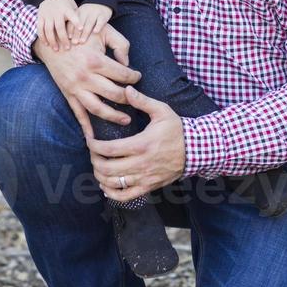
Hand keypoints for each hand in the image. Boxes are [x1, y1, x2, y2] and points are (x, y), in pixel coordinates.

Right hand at [33, 24, 140, 137]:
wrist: (52, 41)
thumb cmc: (81, 34)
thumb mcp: (102, 32)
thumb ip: (120, 45)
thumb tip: (128, 64)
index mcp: (95, 61)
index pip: (122, 75)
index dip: (134, 77)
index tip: (137, 77)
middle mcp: (85, 77)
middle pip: (113, 94)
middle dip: (128, 98)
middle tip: (136, 99)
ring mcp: (75, 88)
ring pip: (98, 108)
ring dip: (113, 116)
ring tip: (126, 120)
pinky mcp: (68, 94)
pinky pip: (78, 113)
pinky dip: (85, 127)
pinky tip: (93, 138)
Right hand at [37, 0, 82, 50]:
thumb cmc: (65, 3)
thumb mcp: (73, 6)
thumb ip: (77, 16)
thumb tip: (84, 29)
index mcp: (66, 9)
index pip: (72, 15)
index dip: (76, 22)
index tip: (81, 29)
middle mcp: (56, 12)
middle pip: (60, 27)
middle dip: (63, 38)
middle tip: (67, 48)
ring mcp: (47, 15)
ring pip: (48, 30)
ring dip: (52, 41)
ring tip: (56, 49)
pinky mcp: (40, 17)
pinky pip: (40, 28)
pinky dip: (42, 37)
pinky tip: (46, 44)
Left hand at [71, 3, 112, 44]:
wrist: (102, 3)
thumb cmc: (89, 14)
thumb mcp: (81, 16)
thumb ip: (75, 24)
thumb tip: (67, 38)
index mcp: (79, 12)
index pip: (73, 21)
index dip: (71, 30)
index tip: (68, 38)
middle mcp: (86, 12)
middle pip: (80, 23)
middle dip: (77, 33)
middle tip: (74, 42)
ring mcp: (95, 13)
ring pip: (89, 23)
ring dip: (85, 33)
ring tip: (82, 41)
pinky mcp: (103, 15)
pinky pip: (100, 21)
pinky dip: (98, 26)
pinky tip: (95, 32)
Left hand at [88, 86, 185, 200]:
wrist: (197, 150)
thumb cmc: (178, 129)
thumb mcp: (162, 110)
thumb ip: (142, 101)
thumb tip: (126, 89)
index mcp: (142, 144)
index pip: (109, 149)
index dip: (93, 146)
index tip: (89, 140)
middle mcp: (141, 164)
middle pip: (107, 168)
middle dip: (94, 160)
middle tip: (93, 152)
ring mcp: (145, 178)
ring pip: (114, 183)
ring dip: (100, 176)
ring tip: (98, 166)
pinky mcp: (149, 187)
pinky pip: (126, 196)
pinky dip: (112, 194)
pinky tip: (106, 185)